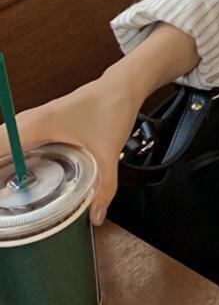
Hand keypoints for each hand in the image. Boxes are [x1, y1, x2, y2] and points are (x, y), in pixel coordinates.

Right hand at [14, 72, 139, 223]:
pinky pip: (10, 137)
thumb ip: (104, 188)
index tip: (0, 187)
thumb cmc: (111, 109)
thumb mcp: (108, 154)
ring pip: (1, 138)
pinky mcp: (37, 122)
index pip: (0, 144)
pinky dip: (5, 152)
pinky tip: (9, 171)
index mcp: (40, 124)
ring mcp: (31, 119)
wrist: (120, 87)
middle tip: (2, 197)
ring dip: (0, 159)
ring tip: (3, 186)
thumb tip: (95, 216)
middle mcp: (30, 119)